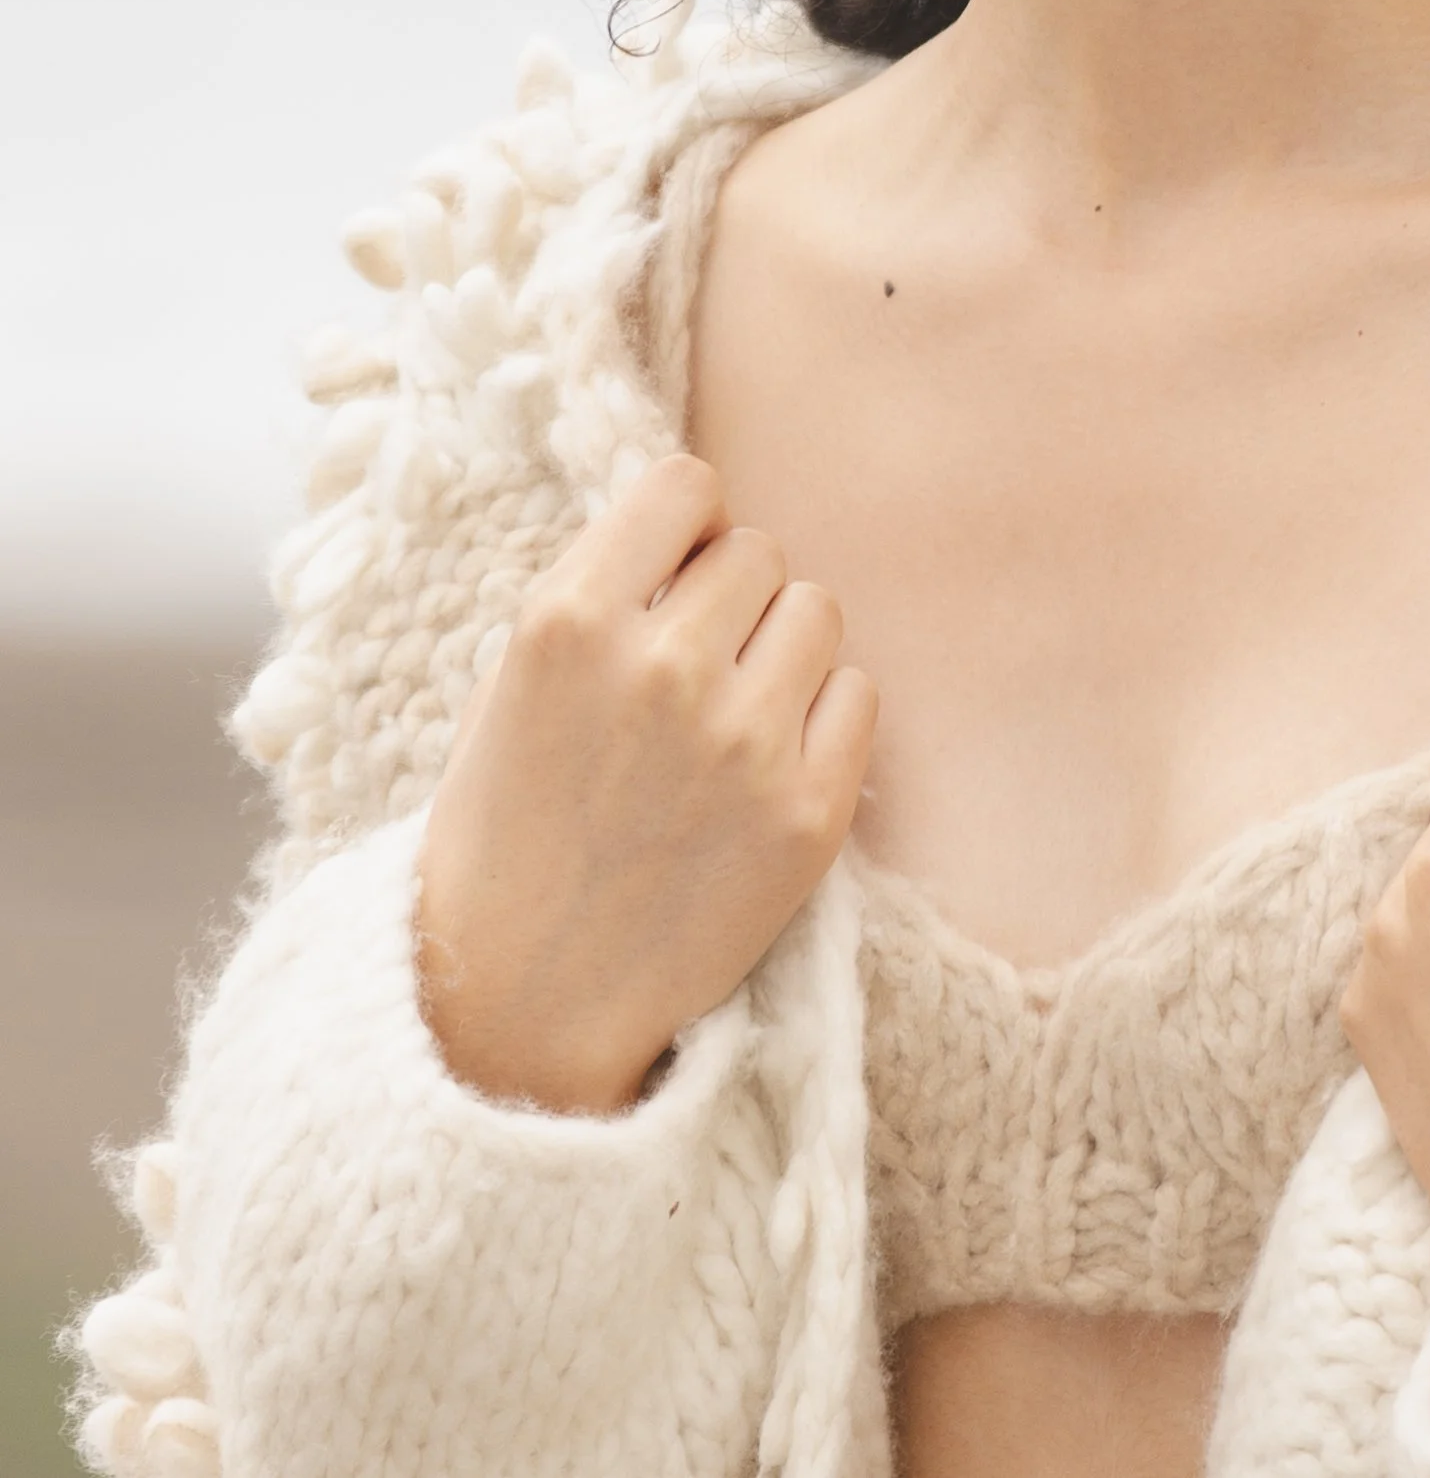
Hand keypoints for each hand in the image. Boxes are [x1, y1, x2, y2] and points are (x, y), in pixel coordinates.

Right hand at [415, 452, 879, 1114]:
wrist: (519, 1006)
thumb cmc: (508, 831)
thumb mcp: (512, 684)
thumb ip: (603, 594)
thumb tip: (697, 528)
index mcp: (568, 623)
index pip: (684, 486)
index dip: (685, 525)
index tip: (674, 569)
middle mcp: (661, 668)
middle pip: (758, 551)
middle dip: (731, 597)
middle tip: (696, 664)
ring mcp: (744, 743)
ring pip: (818, 610)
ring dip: (782, 648)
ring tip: (731, 714)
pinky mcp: (810, 813)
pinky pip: (859, 694)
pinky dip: (822, 718)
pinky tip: (767, 765)